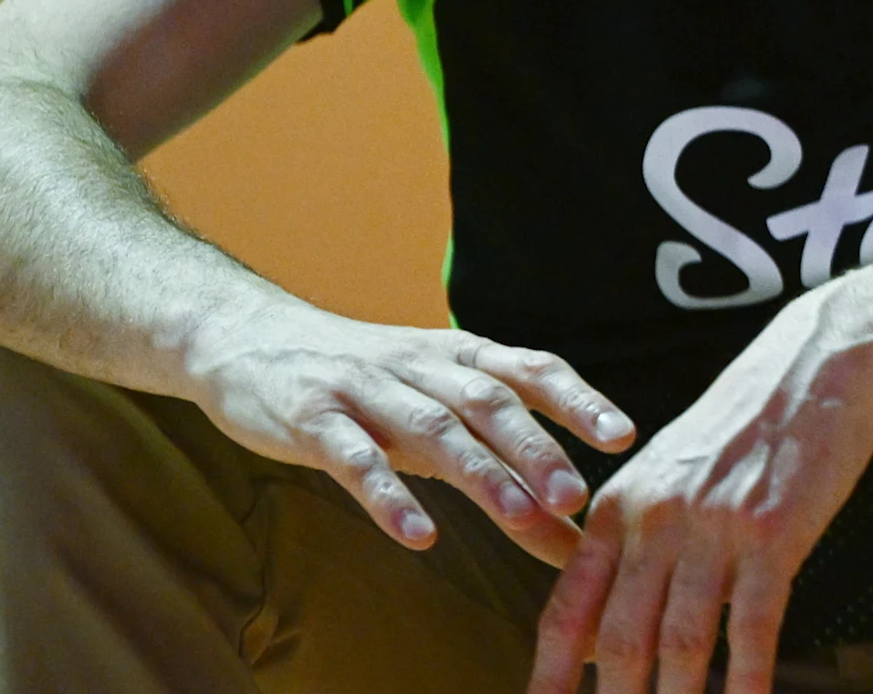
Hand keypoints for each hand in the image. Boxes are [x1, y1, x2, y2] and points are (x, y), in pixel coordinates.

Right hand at [182, 299, 631, 566]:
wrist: (248, 337)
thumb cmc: (366, 386)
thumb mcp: (433, 416)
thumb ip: (499, 468)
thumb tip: (574, 535)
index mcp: (458, 356)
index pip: (530, 369)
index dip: (578, 399)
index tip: (624, 436)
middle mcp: (420, 365)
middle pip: (489, 402)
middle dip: (537, 447)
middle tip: (578, 496)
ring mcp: (364, 388)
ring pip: (432, 428)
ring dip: (481, 473)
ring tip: (522, 517)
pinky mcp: (310, 417)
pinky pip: (353, 458)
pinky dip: (387, 495)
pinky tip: (418, 534)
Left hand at [526, 286, 872, 693]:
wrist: (818, 363)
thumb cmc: (745, 421)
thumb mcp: (670, 469)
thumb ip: (636, 539)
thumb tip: (607, 623)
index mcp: (620, 504)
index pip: (569, 606)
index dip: (550, 671)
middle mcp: (656, 518)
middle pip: (619, 638)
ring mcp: (715, 526)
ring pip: (680, 641)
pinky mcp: (774, 532)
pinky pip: (753, 624)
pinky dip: (747, 678)